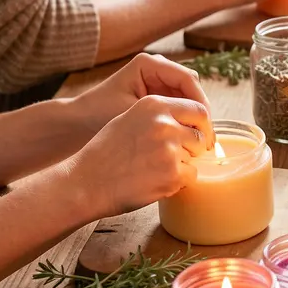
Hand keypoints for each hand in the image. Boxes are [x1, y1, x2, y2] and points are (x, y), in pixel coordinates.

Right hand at [68, 95, 211, 216]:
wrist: (85, 182)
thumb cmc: (106, 153)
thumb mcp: (130, 118)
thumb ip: (161, 115)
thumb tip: (193, 122)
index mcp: (154, 105)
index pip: (199, 109)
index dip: (202, 125)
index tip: (200, 136)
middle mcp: (164, 123)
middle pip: (200, 135)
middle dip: (193, 147)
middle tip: (173, 158)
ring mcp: (169, 149)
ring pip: (195, 157)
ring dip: (183, 165)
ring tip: (155, 169)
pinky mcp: (171, 173)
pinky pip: (191, 176)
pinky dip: (178, 182)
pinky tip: (155, 181)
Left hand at [71, 53, 212, 138]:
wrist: (74, 124)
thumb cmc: (97, 117)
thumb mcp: (132, 114)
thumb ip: (164, 114)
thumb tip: (198, 120)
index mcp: (149, 64)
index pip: (188, 79)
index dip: (201, 103)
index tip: (206, 127)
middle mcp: (156, 68)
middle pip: (191, 87)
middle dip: (200, 111)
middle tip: (206, 137)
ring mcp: (156, 80)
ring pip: (188, 97)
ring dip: (194, 117)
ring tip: (199, 140)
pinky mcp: (155, 95)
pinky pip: (178, 105)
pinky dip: (184, 121)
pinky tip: (187, 138)